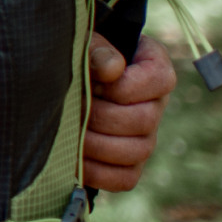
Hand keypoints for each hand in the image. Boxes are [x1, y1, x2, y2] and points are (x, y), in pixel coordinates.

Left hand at [81, 34, 176, 191]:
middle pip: (145, 120)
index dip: (123, 86)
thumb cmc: (77, 55)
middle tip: (75, 109)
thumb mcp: (84, 42)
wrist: (63, 82)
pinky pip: (125, 179)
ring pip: (137, 152)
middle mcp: (155, 105)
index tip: (96, 82)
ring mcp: (145, 137)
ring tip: (71, 131)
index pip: (158, 80)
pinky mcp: (129, 163)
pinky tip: (75, 158)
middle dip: (102, 116)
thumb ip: (96, 48)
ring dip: (97, 144)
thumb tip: (111, 69)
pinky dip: (98, 172)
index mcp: (154, 69)